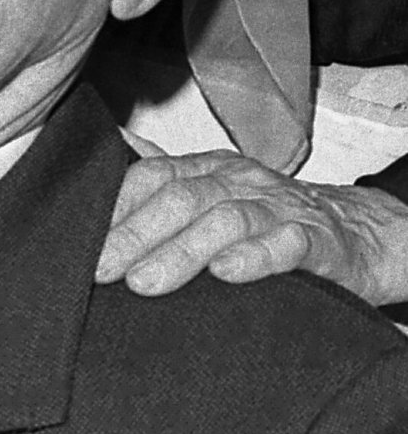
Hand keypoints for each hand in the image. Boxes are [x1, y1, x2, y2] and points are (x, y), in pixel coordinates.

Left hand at [96, 151, 407, 305]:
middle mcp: (240, 183)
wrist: (356, 232)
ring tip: (144, 283)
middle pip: (181, 199)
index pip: (153, 176)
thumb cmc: (271, 218)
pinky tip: (227, 274)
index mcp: (210, 171)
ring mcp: (279, 210)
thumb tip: (109, 149)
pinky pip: (286, 245)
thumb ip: (161, 177)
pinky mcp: (317, 242)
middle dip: (135, 234)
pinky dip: (256, 257)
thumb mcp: (213, 191)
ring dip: (181, 252)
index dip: (116, 205)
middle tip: (101, 270)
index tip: (77, 238)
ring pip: (226, 220)